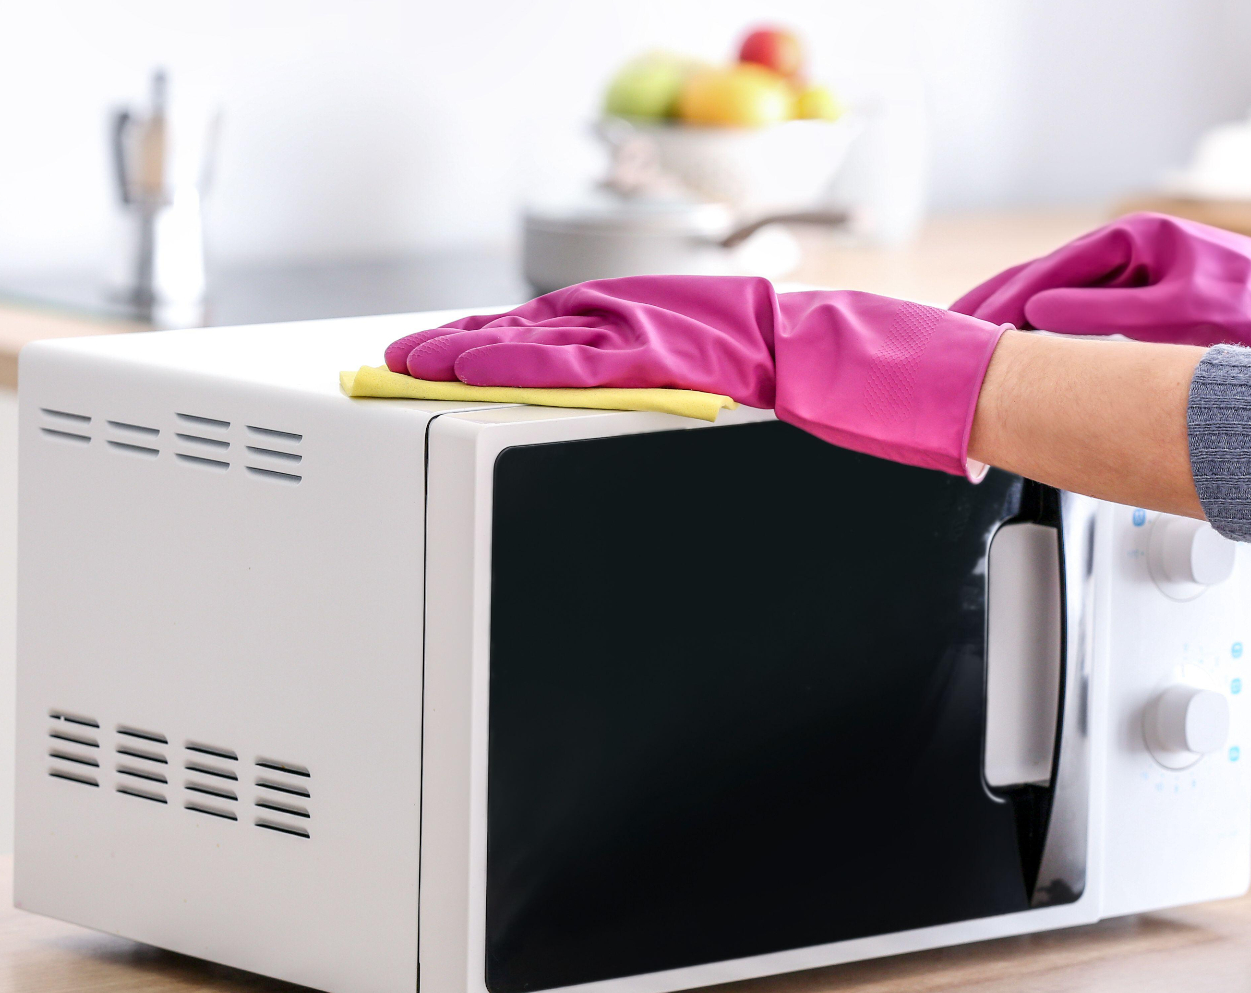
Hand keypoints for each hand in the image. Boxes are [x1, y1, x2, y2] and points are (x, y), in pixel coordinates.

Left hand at [385, 275, 1007, 475]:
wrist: (862, 357)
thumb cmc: (793, 377)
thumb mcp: (711, 382)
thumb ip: (660, 391)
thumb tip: (617, 414)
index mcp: (647, 329)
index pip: (547, 337)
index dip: (481, 348)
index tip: (426, 364)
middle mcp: (640, 321)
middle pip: (528, 333)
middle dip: (456, 350)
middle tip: (388, 368)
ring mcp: (654, 332)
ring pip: (543, 339)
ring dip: (473, 353)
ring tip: (413, 369)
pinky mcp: (673, 350)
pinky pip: (590, 359)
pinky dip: (530, 363)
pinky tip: (484, 373)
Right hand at [950, 212, 1250, 349]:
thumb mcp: (1177, 311)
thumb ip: (1105, 312)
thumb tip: (1039, 314)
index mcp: (1135, 239)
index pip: (1048, 272)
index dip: (1001, 300)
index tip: (966, 326)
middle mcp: (1133, 250)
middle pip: (1045, 278)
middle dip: (995, 305)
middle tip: (950, 332)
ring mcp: (1140, 273)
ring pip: (1060, 296)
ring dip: (1017, 318)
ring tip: (976, 340)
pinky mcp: (1150, 297)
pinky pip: (1083, 310)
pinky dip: (1049, 327)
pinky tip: (1029, 345)